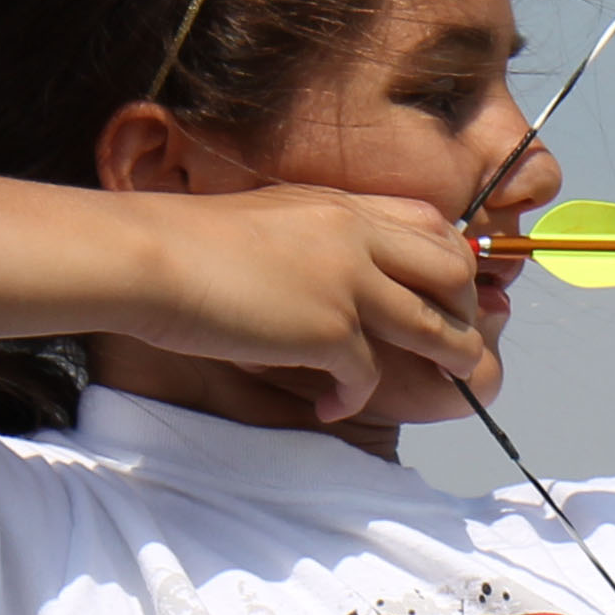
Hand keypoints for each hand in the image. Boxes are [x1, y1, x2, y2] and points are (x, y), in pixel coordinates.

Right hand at [119, 183, 508, 430]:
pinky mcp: (327, 329)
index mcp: (342, 206)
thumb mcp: (269, 220)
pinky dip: (353, 398)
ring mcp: (348, 282)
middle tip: (454, 339)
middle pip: (453, 271)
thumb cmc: (187, 242)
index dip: (451, 259)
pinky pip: (368, 375)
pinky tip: (329, 408)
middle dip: (466, 309)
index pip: (432, 223)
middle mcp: (357, 237)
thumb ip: (313, 238)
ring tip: (446, 381)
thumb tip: (328, 273)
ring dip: (450, 358)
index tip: (447, 291)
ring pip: (435, 326)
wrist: (148, 256)